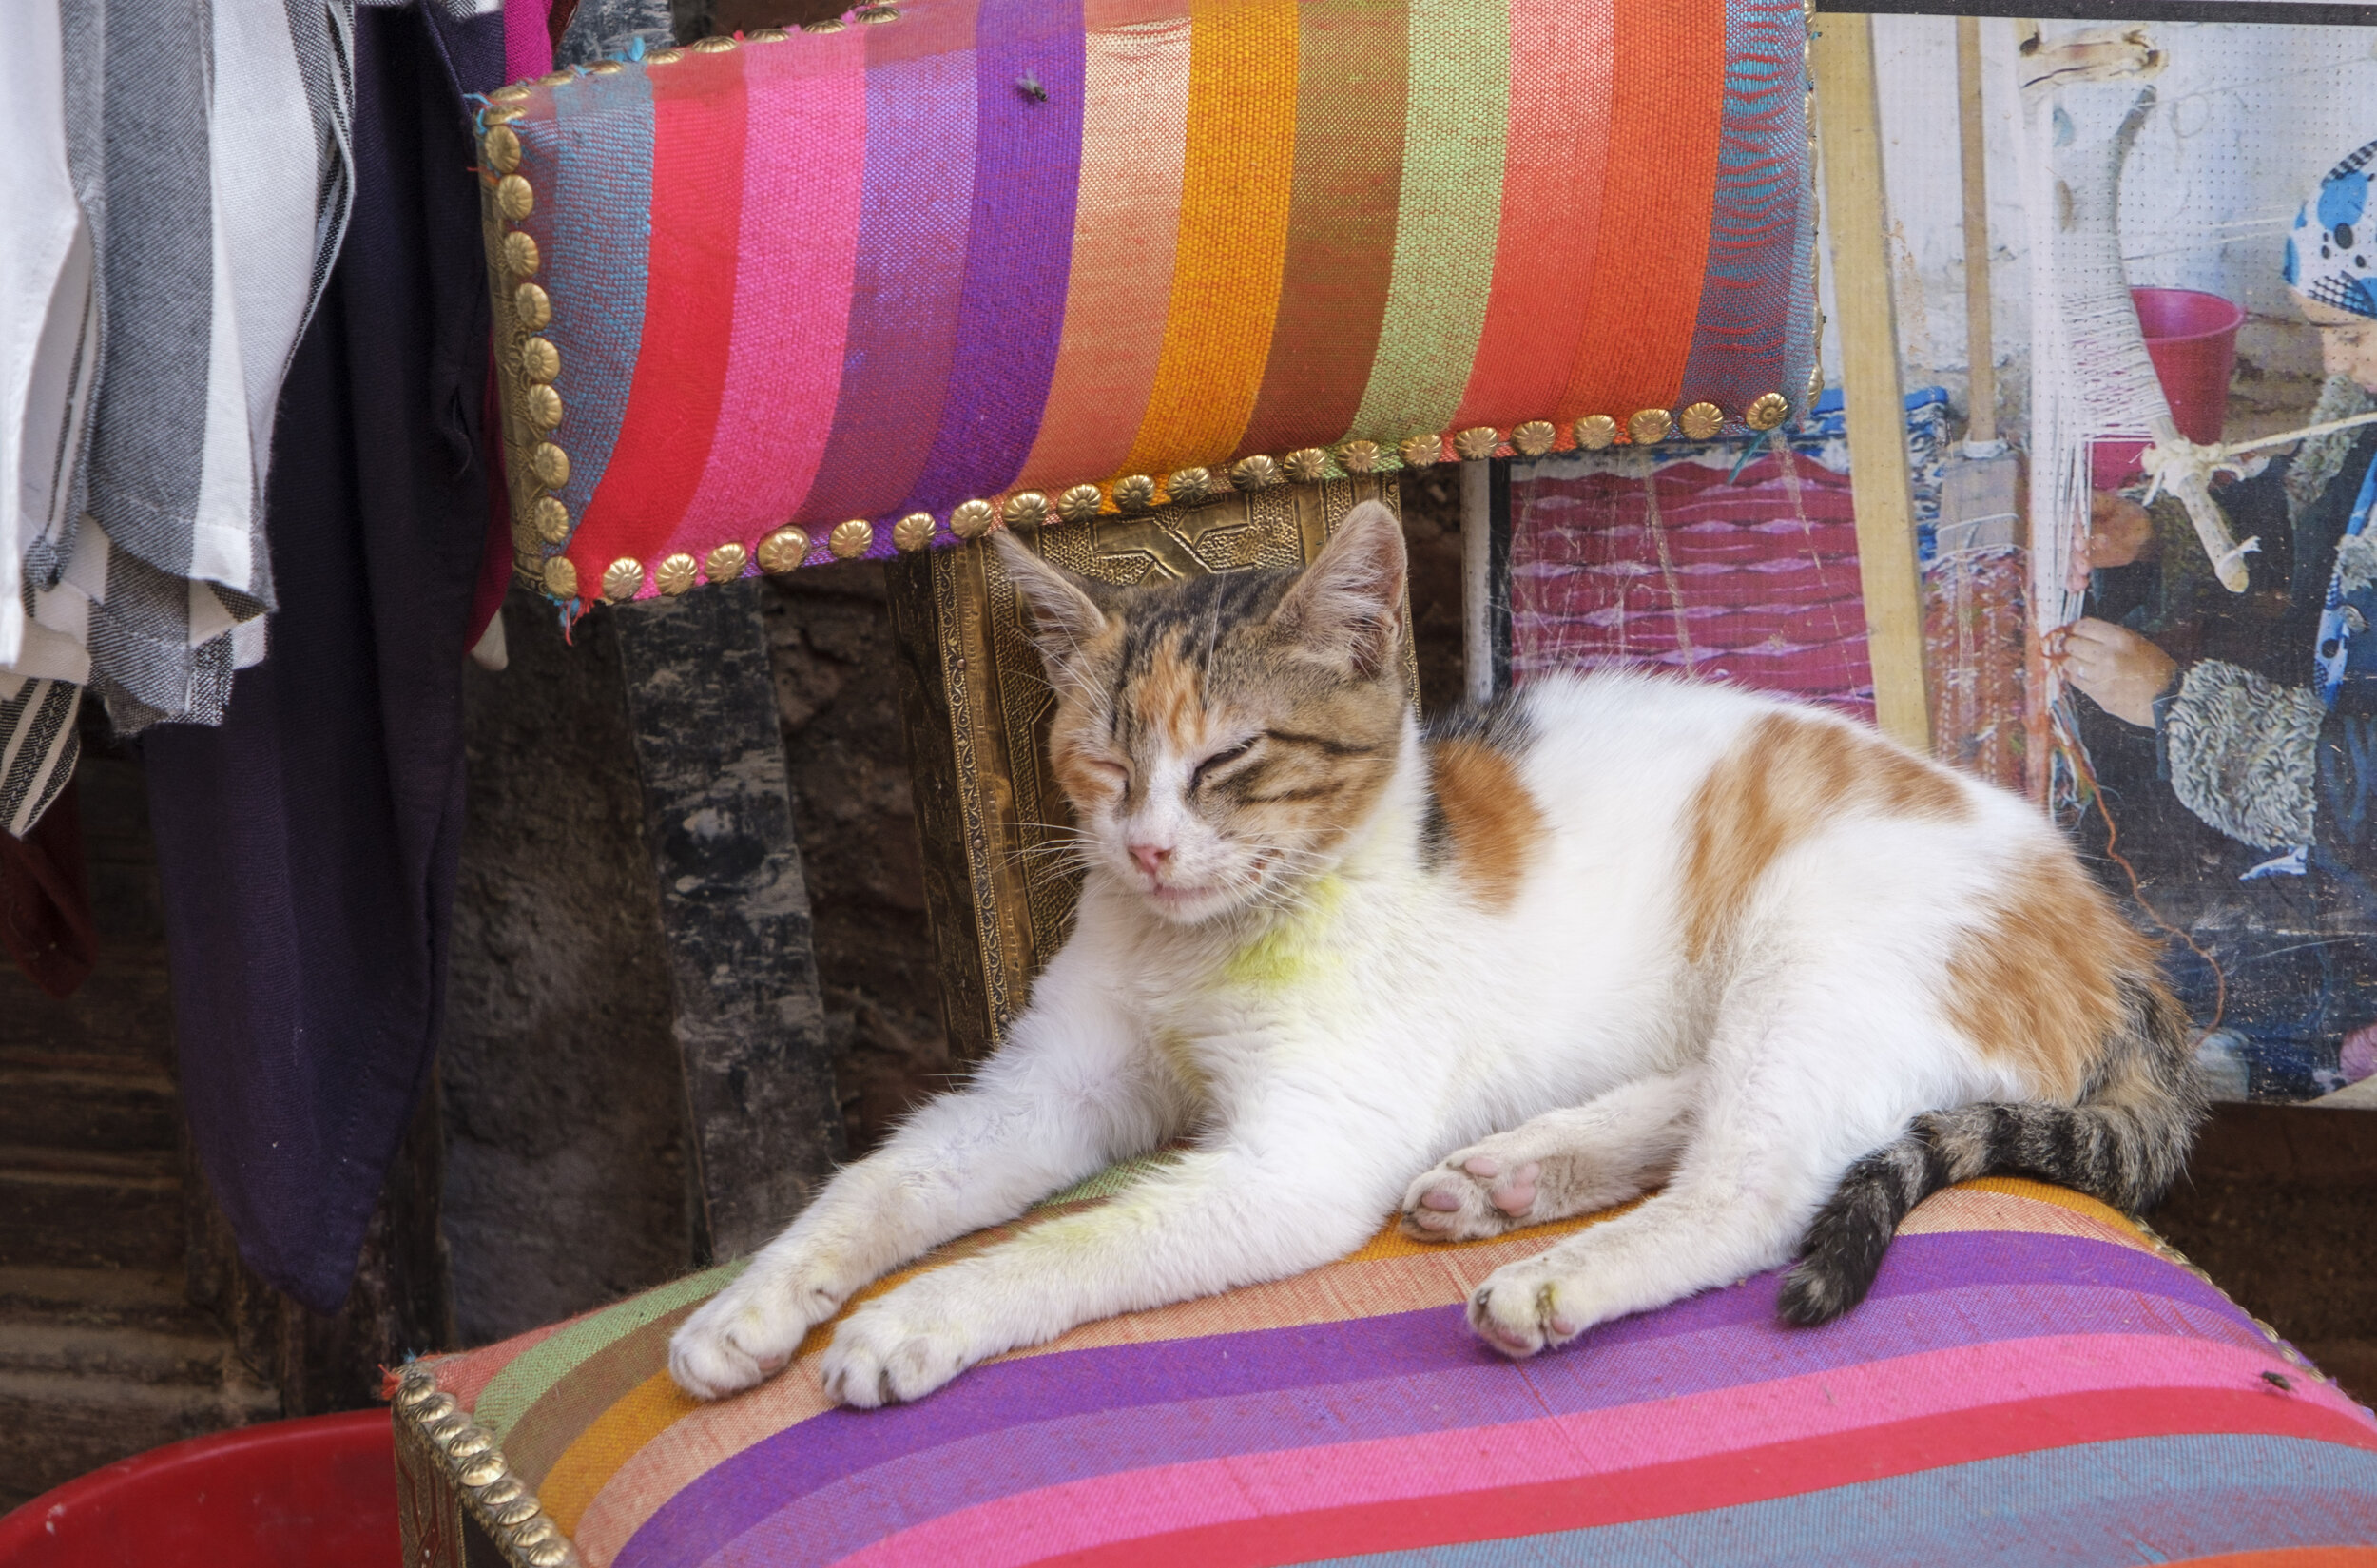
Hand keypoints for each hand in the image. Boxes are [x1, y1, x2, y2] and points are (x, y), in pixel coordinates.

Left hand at [2049, 618, 2177, 726]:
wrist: (2170, 698)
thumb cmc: (2159, 669)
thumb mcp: (2140, 643)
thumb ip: (2113, 638)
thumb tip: (2087, 634)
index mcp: (2120, 638)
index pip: (2084, 626)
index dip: (2075, 628)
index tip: (2072, 630)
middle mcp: (2107, 655)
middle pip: (2072, 644)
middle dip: (2069, 644)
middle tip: (2069, 645)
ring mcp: (2101, 676)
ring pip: (2070, 663)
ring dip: (2069, 660)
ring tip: (2074, 661)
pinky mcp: (2099, 695)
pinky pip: (2075, 681)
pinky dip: (2073, 676)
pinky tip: (2076, 674)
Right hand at [2066, 492, 2157, 592]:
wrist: (2135, 536)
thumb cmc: (2133, 521)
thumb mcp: (2132, 521)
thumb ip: (2117, 530)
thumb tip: (2101, 541)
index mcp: (2084, 501)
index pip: (2073, 512)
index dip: (2074, 529)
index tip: (2080, 545)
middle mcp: (2071, 519)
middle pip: (2064, 537)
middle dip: (2072, 554)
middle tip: (2083, 567)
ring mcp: (2070, 539)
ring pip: (2065, 554)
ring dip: (2071, 570)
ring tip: (2080, 582)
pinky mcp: (2073, 555)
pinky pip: (2069, 567)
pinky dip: (2072, 578)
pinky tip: (2075, 588)